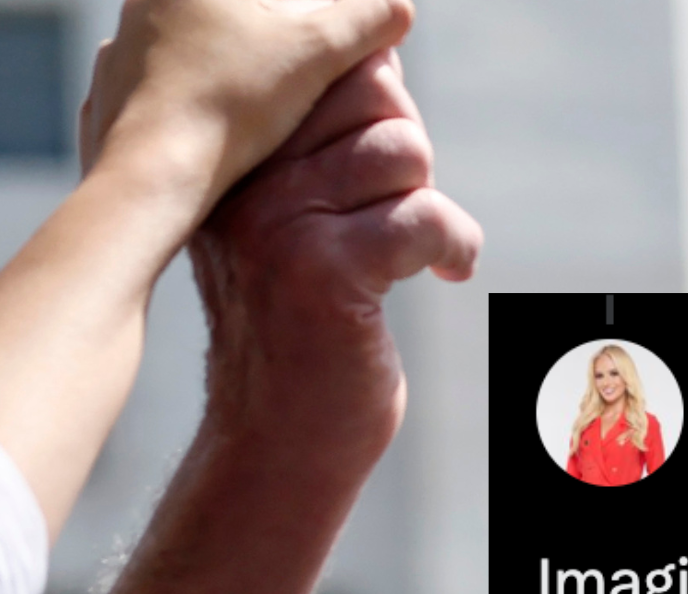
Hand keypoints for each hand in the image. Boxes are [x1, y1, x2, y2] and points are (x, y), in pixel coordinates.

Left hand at [81, 0, 415, 223]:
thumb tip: (402, 8)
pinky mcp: (100, 106)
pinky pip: (143, 98)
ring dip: (207, 71)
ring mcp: (113, 56)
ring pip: (172, 53)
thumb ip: (362, 23)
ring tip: (242, 108)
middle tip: (277, 69)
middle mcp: (140, 3)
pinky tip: (199, 141)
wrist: (149, 184)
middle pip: (213, 15)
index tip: (303, 45)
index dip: (292, 20)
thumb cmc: (231, 108)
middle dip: (250, 34)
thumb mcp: (314, 56)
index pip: (260, 2)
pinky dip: (174, 112)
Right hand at [188, 54, 481, 470]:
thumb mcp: (287, 227)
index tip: (382, 171)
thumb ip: (317, 144)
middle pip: (372, 93)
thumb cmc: (293, 337)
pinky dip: (456, 245)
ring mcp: (280, 227)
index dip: (380, 106)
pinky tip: (448, 273)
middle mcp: (244, 184)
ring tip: (412, 249)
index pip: (327, 68)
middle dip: (406, 149)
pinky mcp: (326, 273)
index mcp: (231, 162)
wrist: (274, 449)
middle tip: (397, 212)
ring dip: (429, 198)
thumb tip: (387, 50)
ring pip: (401, 148)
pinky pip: (426, 214)